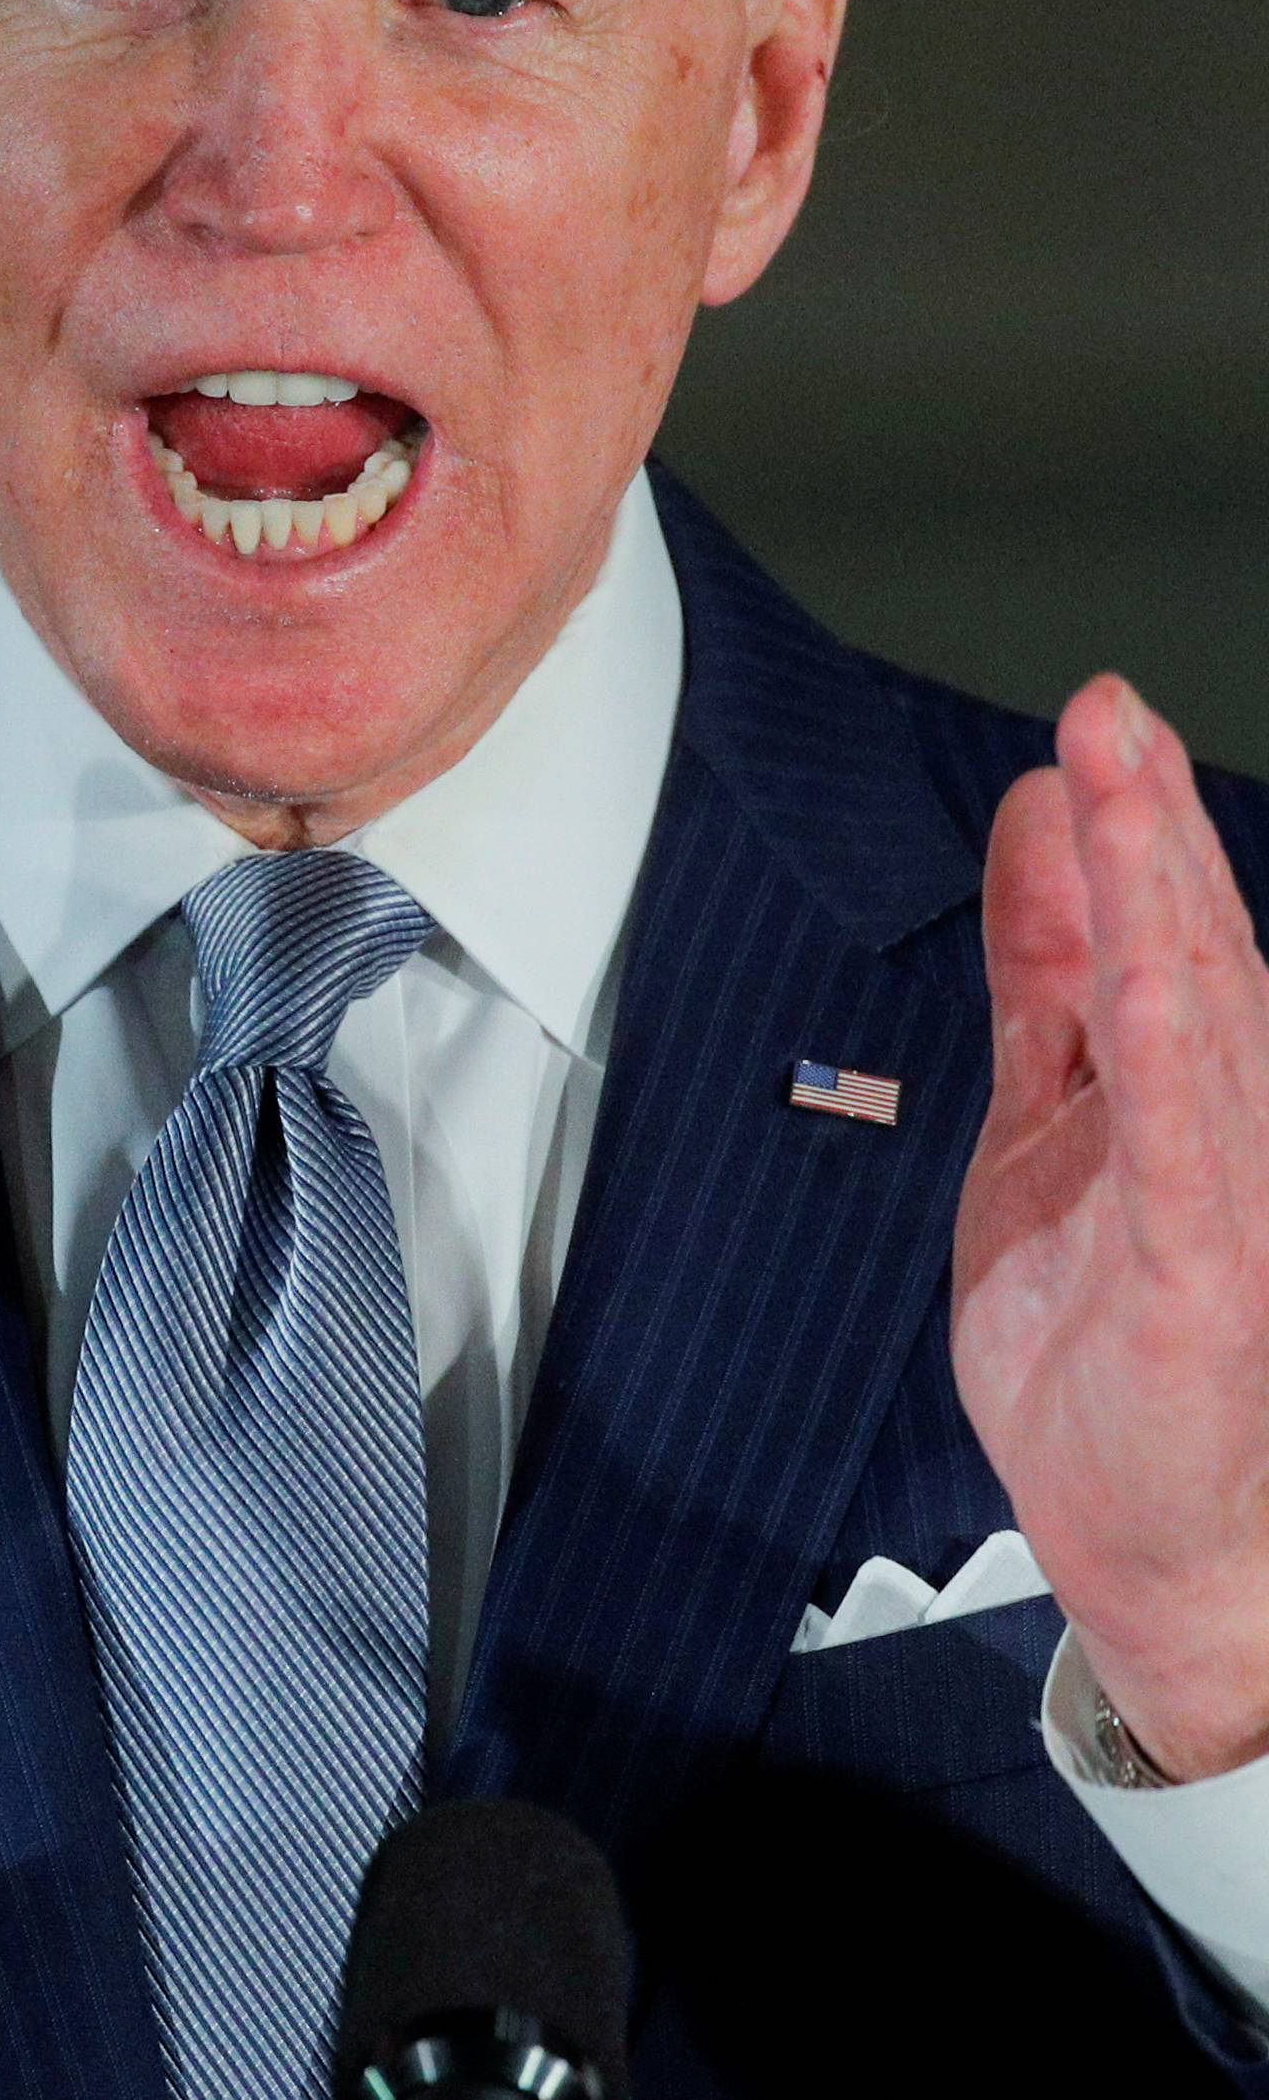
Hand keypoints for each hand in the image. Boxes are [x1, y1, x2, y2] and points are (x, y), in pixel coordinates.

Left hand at [954, 674, 1268, 1780]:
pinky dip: (1170, 1059)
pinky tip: (1153, 977)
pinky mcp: (1204, 1287)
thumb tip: (1034, 824)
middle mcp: (1226, 1131)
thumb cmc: (1116, 1346)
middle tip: (1111, 710)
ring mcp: (1224, 1205)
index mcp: (1184, 1091)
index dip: (1138, 820)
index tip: (1104, 714)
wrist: (1170, 1549)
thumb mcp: (1045, 1119)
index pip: (1167, 932)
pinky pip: (1183, 1156)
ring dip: (1161, 904)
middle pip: (1194, 954)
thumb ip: (1046, 975)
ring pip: (1200, 1028)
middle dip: (1150, 828)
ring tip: (1126, 792)